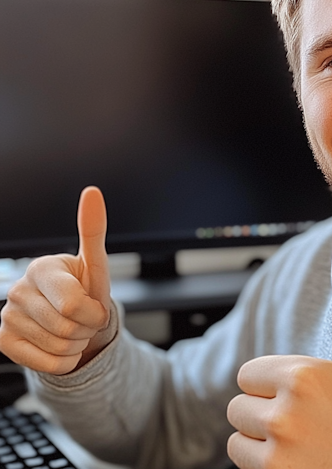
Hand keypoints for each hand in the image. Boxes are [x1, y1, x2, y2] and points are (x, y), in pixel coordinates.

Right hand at [0, 186, 112, 374]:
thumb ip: (93, 230)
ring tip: (75, 328)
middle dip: (88, 328)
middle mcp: (18, 288)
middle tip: (86, 317)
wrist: (76, 320)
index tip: (96, 304)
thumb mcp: (96, 265)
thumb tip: (92, 191)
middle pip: (67, 329)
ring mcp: (7, 315)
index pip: (74, 305)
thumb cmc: (87, 289)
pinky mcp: (3, 341)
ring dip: (78, 343)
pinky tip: (61, 345)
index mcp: (41, 267)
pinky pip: (48, 365)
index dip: (95, 313)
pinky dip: (66, 360)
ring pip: (60, 348)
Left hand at [227, 253, 331, 468]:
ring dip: (260, 440)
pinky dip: (263, 466)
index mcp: (306, 376)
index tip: (299, 394)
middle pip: (239, 406)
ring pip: (237, 439)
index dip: (271, 383)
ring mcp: (278, 455)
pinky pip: (242, 466)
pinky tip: (297, 463)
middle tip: (300, 420)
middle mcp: (287, 414)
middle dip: (263, 410)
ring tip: (298, 442)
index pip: (249, 373)